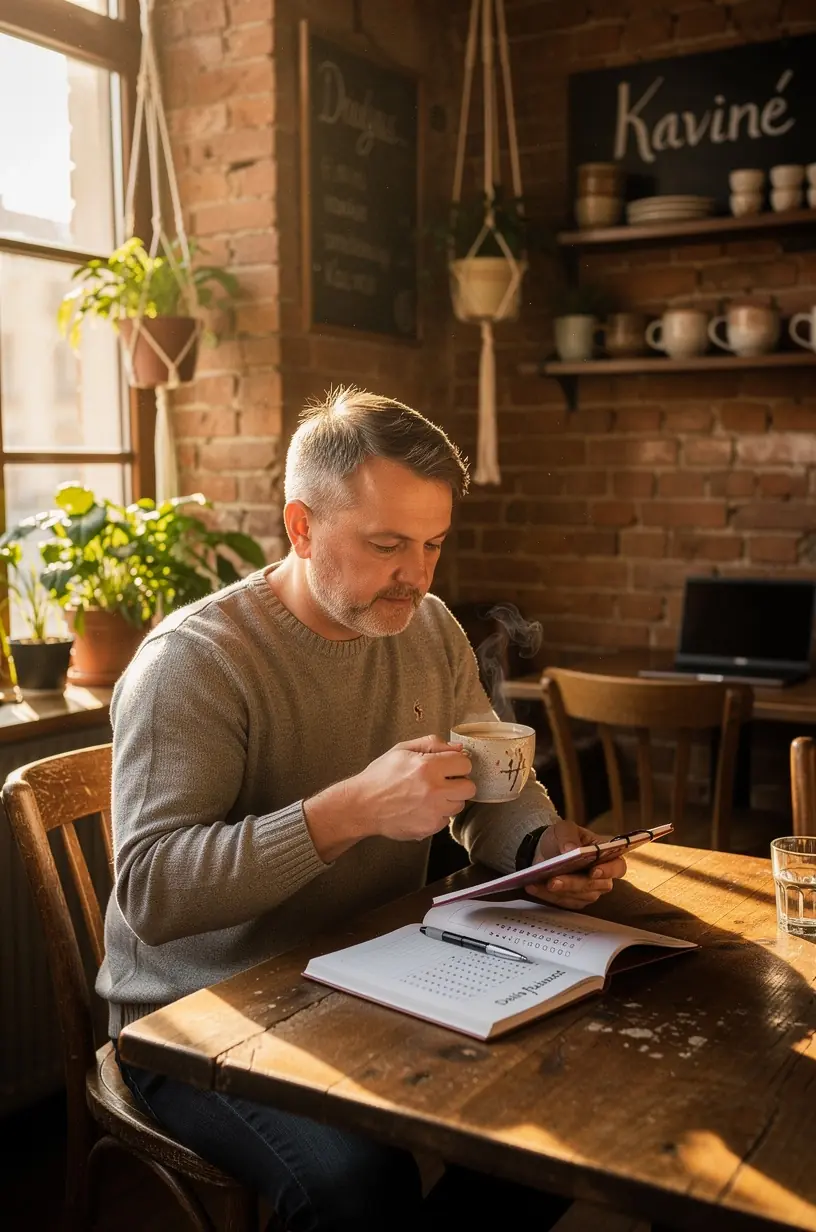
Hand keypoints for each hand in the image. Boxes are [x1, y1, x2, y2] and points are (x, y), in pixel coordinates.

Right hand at [304, 735, 476, 860]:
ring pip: (460, 804)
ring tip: (429, 795)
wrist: (362, 805)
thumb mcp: (402, 750)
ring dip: (449, 799)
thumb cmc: (380, 776)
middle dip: (458, 783)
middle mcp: (434, 790)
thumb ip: (432, 744)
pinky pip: (446, 819)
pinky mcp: (429, 828)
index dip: (456, 763)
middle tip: (442, 782)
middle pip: (469, 787)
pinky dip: (438, 814)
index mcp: (428, 766)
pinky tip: (422, 808)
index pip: (465, 763)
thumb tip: (458, 748)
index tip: (448, 766)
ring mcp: (433, 812)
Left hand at [525, 819, 626, 909]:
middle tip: (553, 881)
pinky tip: (533, 887)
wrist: (545, 848)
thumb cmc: (562, 837)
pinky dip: (546, 895)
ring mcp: (589, 891)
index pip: (617, 867)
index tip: (594, 872)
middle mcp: (602, 877)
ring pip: (577, 896)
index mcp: (606, 855)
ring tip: (538, 883)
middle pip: (594, 885)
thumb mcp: (564, 828)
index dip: (609, 871)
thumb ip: (569, 836)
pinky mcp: (574, 900)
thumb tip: (571, 850)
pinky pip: (563, 902)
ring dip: (557, 891)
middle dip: (572, 883)